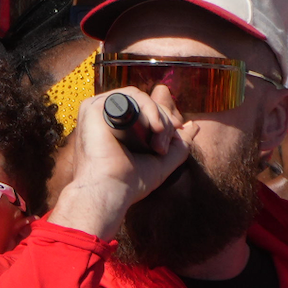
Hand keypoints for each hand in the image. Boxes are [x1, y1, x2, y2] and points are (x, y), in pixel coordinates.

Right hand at [49, 85, 195, 240]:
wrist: (111, 192)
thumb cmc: (129, 183)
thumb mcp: (161, 162)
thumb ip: (178, 145)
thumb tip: (194, 126)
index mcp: (117, 127)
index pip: (147, 110)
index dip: (166, 117)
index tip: (178, 130)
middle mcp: (106, 117)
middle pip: (145, 104)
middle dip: (164, 121)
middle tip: (163, 146)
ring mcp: (99, 111)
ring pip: (140, 99)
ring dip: (158, 116)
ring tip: (159, 141)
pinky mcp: (94, 108)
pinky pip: (130, 96)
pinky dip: (149, 108)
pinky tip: (155, 127)